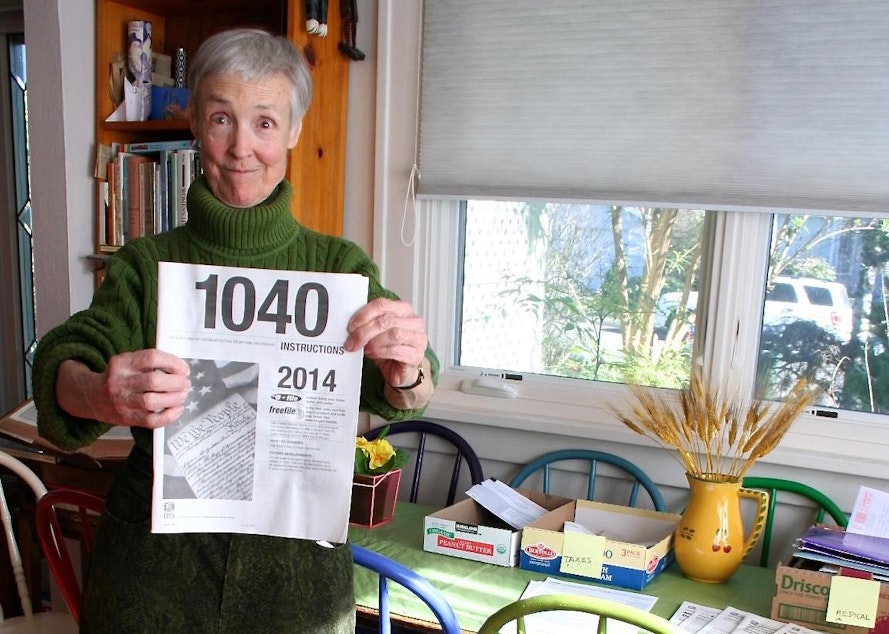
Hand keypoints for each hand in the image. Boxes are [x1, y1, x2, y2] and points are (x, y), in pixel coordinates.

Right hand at [57, 349, 190, 428]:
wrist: (93, 397)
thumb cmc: (120, 378)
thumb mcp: (129, 362)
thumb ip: (151, 362)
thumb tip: (181, 369)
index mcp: (122, 363)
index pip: (152, 358)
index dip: (173, 362)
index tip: (184, 369)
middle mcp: (120, 382)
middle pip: (154, 381)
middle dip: (176, 382)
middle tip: (185, 383)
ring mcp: (123, 402)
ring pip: (152, 401)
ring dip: (174, 398)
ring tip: (182, 395)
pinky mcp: (127, 418)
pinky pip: (151, 420)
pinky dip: (169, 416)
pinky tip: (177, 409)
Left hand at [345, 298, 427, 386]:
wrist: (400, 370)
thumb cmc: (388, 348)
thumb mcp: (377, 332)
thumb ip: (368, 323)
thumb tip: (351, 326)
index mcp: (404, 309)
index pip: (382, 305)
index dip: (363, 315)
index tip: (351, 326)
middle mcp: (414, 321)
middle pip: (386, 321)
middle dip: (364, 332)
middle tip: (352, 342)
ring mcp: (418, 338)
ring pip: (393, 334)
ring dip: (373, 342)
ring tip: (365, 349)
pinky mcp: (416, 355)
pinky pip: (396, 351)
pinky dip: (380, 352)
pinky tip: (373, 354)